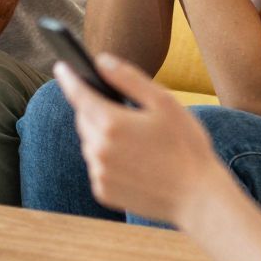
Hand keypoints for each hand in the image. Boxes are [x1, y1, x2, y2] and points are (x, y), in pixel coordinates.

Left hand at [58, 53, 224, 225]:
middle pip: (83, 119)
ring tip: (135, 141)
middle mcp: (98, 149)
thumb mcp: (164, 103)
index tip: (61, 67)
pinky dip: (108, 160)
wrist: (199, 199)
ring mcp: (99, 173)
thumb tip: (101, 61)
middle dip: (95, 109)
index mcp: (111, 123)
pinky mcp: (103, 191)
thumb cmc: (187, 147)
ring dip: (102, 136)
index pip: (78, 94)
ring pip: (90, 144)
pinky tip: (135, 163)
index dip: (69, 78)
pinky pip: (97, 167)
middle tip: (123, 112)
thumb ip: (128, 78)